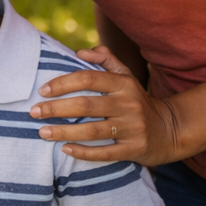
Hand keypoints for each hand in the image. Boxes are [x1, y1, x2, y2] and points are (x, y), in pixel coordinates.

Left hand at [29, 46, 182, 165]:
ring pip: (93, 130)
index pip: (88, 79)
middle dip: (56, 109)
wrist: (171, 130)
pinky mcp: (135, 149)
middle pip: (86, 105)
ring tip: (42, 132)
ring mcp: (133, 128)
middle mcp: (129, 105)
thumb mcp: (126, 76)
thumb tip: (80, 52)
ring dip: (64, 132)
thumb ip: (105, 59)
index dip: (63, 83)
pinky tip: (65, 149)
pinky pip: (106, 153)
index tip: (42, 91)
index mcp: (124, 84)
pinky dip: (84, 152)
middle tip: (34, 112)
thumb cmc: (137, 100)